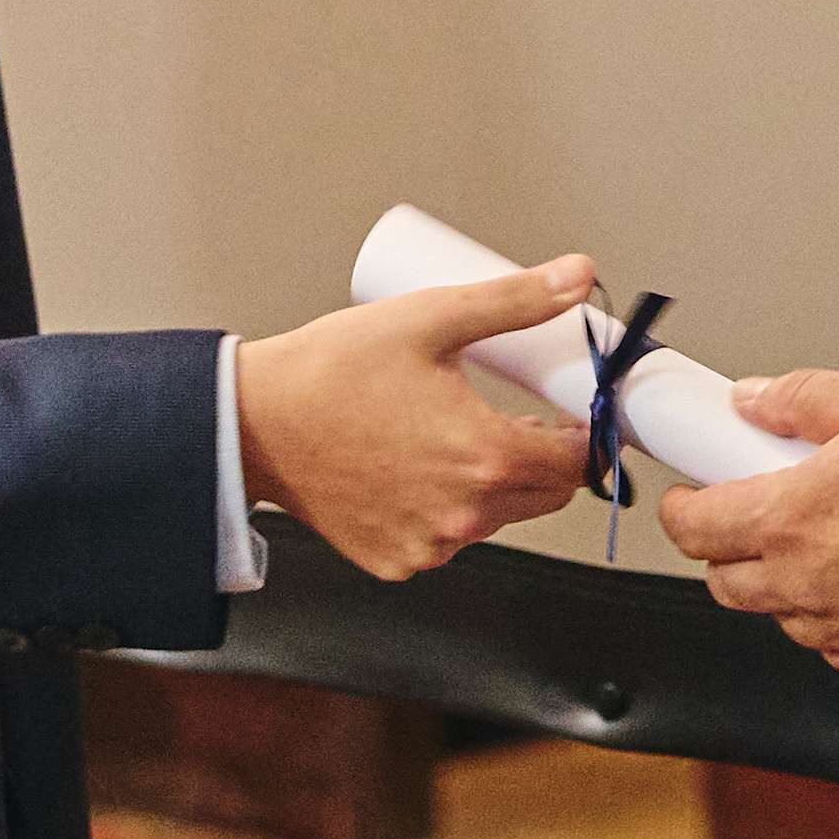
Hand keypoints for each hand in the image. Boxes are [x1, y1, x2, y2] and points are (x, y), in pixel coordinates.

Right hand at [238, 259, 595, 580]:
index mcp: (483, 456)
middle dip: (543, 457)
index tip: (573, 411)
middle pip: (545, 494)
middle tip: (515, 417)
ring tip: (453, 434)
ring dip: (494, 483)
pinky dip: (446, 508)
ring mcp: (428, 545)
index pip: (578, 461)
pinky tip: (416, 467)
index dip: (585, 433)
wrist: (253, 424)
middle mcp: (463, 514)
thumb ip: (514, 301)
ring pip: (497, 517)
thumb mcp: (430, 319)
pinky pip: (446, 537)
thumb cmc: (332, 371)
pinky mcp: (396, 561)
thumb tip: (577, 277)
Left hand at [656, 369, 838, 676]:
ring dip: (782, 582)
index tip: (691, 492)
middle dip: (727, 547)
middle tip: (758, 509)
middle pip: (724, 583)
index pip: (693, 529)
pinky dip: (833, 612)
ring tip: (830, 536)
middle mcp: (808, 586)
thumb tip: (753, 401)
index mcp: (793, 520)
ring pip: (779, 616)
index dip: (682, 508)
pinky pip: (833, 643)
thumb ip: (802, 399)